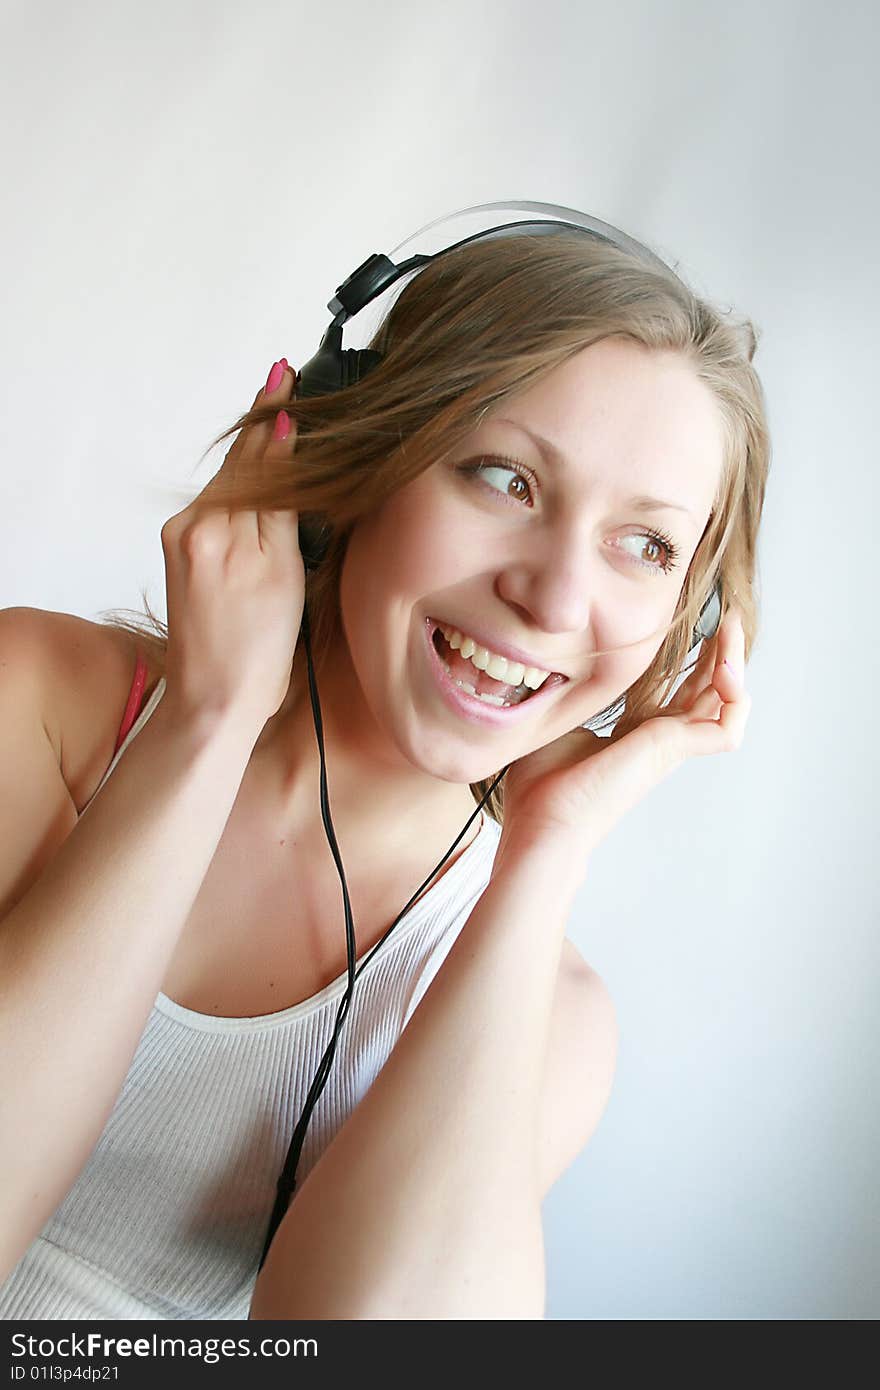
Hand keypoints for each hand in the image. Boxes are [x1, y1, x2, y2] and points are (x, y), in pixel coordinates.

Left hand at [159, 361, 303, 737]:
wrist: (215, 696)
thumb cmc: (258, 649)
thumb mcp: (284, 572)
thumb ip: (282, 505)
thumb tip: (283, 443)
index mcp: (222, 529)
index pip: (259, 458)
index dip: (276, 415)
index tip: (285, 373)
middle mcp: (195, 525)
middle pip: (240, 465)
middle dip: (264, 427)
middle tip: (281, 375)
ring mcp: (182, 538)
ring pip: (228, 484)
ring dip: (252, 457)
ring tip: (279, 418)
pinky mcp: (177, 551)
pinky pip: (216, 508)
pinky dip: (238, 490)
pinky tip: (257, 476)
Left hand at [498, 606, 751, 856]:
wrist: (542, 822)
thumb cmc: (540, 787)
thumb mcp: (557, 721)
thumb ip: (570, 695)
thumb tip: (556, 666)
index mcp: (636, 734)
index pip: (680, 692)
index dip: (693, 660)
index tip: (696, 626)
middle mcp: (659, 740)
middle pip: (708, 690)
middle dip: (721, 651)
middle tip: (726, 615)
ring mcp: (669, 746)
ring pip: (725, 703)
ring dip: (734, 664)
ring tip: (730, 628)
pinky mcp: (672, 750)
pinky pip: (726, 727)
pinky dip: (735, 699)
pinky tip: (725, 669)